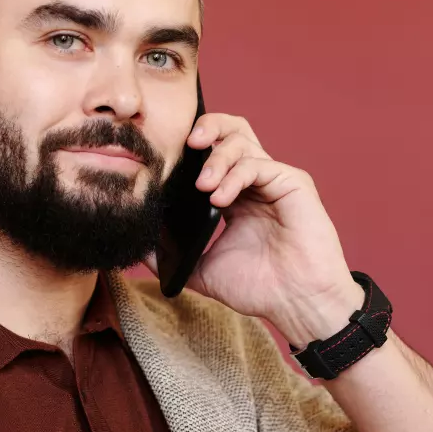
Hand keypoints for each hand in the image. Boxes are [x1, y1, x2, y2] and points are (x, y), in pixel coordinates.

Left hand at [144, 113, 363, 347]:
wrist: (296, 305)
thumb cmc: (258, 288)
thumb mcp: (201, 269)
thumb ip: (169, 256)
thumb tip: (136, 245)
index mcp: (234, 195)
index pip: (211, 153)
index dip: (189, 148)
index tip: (164, 158)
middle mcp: (254, 182)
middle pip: (231, 131)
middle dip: (208, 127)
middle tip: (187, 143)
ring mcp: (274, 180)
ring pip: (243, 141)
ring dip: (217, 158)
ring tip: (202, 186)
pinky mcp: (294, 183)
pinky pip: (259, 165)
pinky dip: (235, 176)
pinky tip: (220, 199)